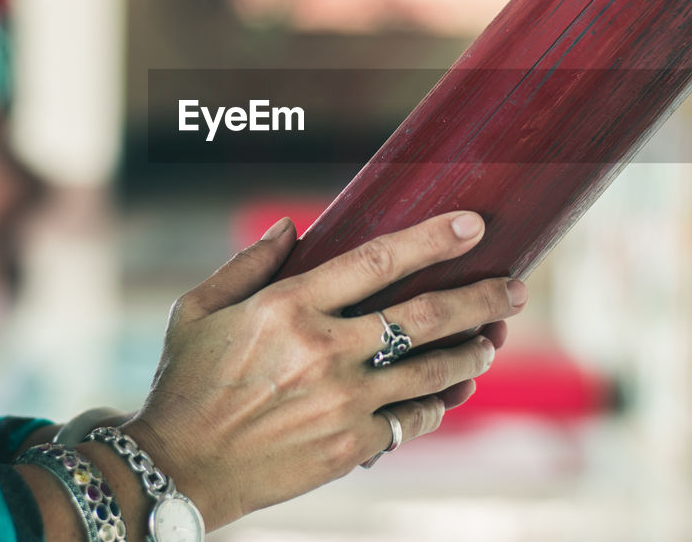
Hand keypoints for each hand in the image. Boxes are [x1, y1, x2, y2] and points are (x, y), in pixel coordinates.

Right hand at [120, 211, 527, 528]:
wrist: (178, 467)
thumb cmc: (185, 383)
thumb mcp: (198, 310)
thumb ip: (249, 264)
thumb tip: (291, 225)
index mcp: (289, 307)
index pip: (377, 260)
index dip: (433, 239)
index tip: (474, 225)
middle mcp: (325, 350)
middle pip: (425, 314)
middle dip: (479, 297)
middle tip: (513, 288)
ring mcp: (343, 401)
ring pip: (433, 369)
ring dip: (474, 351)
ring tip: (491, 340)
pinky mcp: (351, 444)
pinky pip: (414, 419)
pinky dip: (440, 402)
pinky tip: (453, 388)